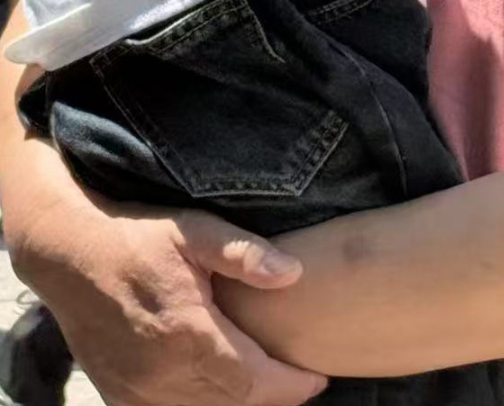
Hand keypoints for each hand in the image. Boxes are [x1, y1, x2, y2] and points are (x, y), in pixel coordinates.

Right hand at [12, 200, 327, 405]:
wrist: (70, 252)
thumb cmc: (138, 236)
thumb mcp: (195, 230)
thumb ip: (244, 254)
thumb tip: (294, 273)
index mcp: (188, 333)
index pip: (254, 381)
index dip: (291, 386)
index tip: (318, 379)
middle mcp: (163, 374)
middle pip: (234, 403)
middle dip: (272, 396)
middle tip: (299, 382)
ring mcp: (138, 390)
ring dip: (237, 403)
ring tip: (265, 385)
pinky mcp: (119, 395)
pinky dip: (199, 405)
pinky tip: (217, 388)